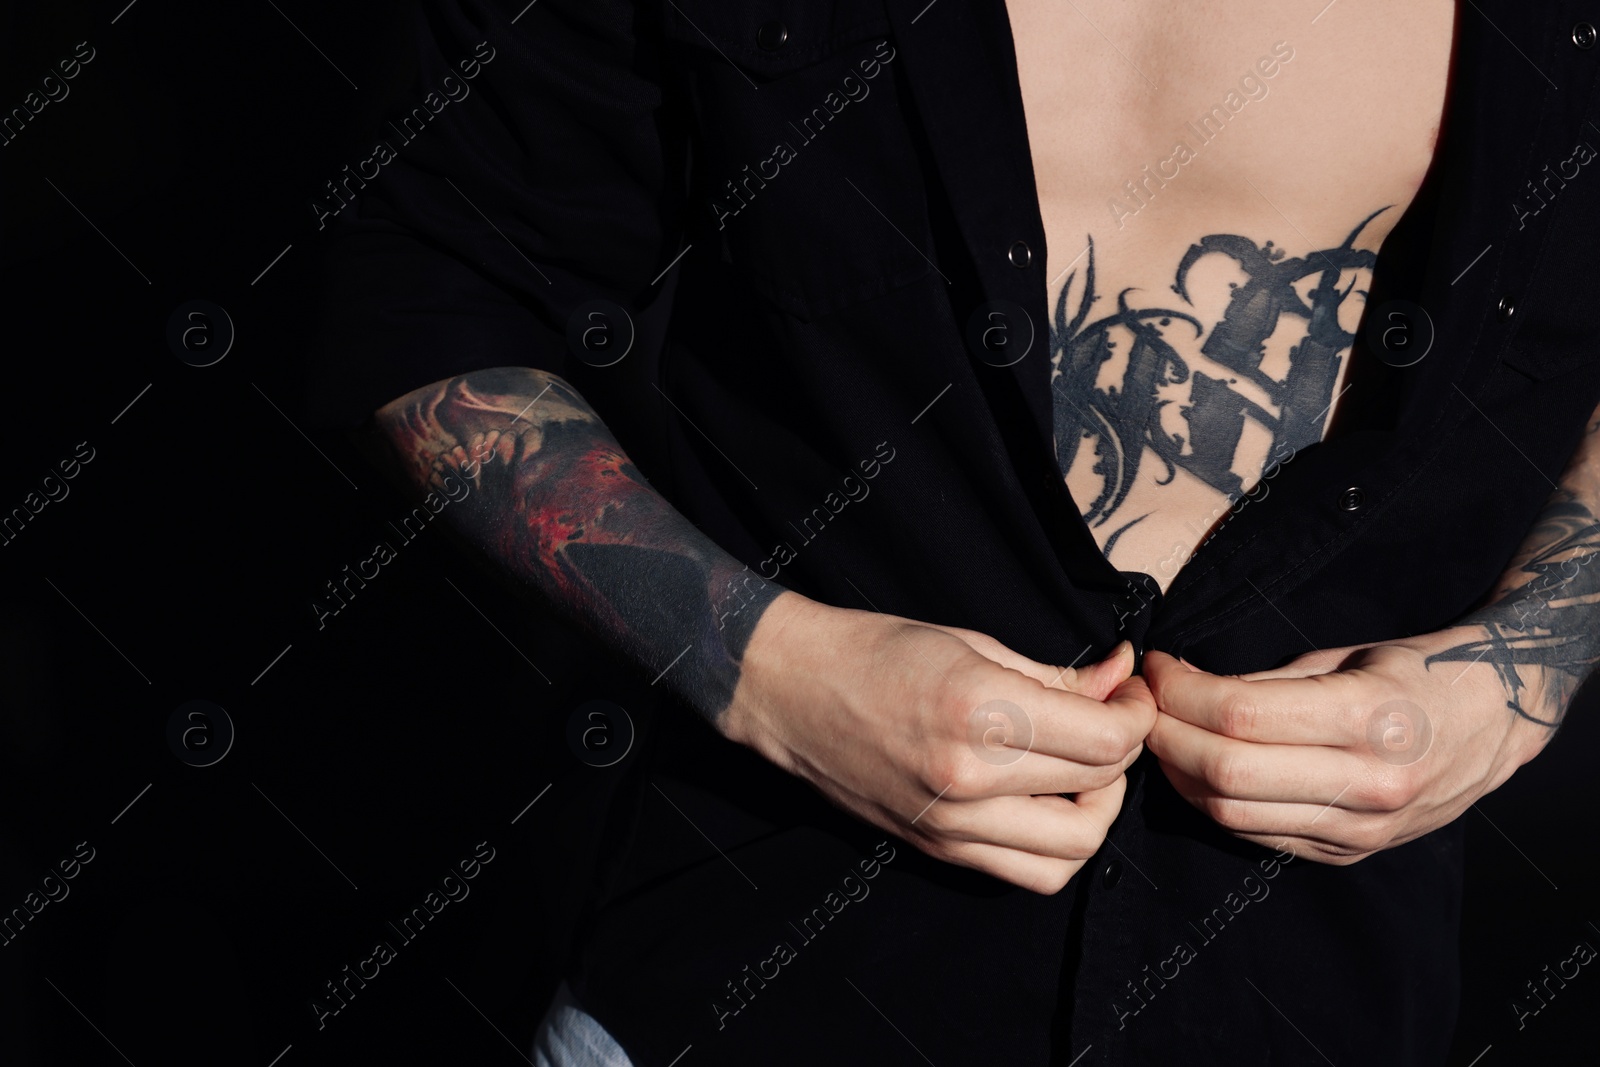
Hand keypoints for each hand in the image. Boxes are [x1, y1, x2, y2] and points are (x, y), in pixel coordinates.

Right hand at [723, 592, 1156, 893]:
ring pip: (1074, 849)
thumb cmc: (874, 651)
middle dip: (1125, 753)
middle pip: (1098, 788)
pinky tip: (1049, 802)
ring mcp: (952, 823)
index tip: (1130, 693)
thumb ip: (1057, 674)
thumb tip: (1121, 679)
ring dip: (1099, 809)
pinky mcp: (939, 848)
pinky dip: (1059, 845)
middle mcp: (970, 776)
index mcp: (980, 709)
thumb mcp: (973, 643)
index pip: (1105, 739)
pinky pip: (1029, 872)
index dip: (1137, 714)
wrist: (789, 689)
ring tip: (1086, 771)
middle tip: (1114, 722)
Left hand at [1143, 630, 1551, 863]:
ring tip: (1162, 732)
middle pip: (1225, 771)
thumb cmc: (1414, 673)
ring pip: (1230, 813)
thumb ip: (1265, 681)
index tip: (1156, 666)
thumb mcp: (1345, 657)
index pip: (1239, 715)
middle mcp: (1369, 783)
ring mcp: (1360, 829)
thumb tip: (1181, 685)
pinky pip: (1254, 834)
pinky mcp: (1346, 854)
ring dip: (1178, 772)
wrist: (1492, 724)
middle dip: (1165, 734)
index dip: (1179, 691)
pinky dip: (1211, 801)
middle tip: (1143, 703)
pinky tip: (1197, 767)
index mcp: (1370, 718)